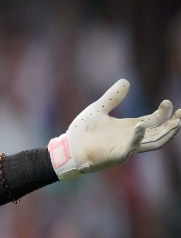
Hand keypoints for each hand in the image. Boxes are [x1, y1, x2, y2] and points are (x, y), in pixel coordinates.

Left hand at [48, 79, 180, 180]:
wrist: (67, 147)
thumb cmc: (82, 131)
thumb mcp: (99, 109)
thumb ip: (113, 97)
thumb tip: (126, 81)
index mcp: (129, 128)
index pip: (154, 121)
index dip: (164, 114)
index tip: (169, 103)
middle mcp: (131, 138)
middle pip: (159, 133)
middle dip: (172, 125)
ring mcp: (126, 148)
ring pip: (153, 143)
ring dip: (165, 133)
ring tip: (175, 123)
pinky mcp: (117, 156)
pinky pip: (131, 148)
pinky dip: (137, 138)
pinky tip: (140, 126)